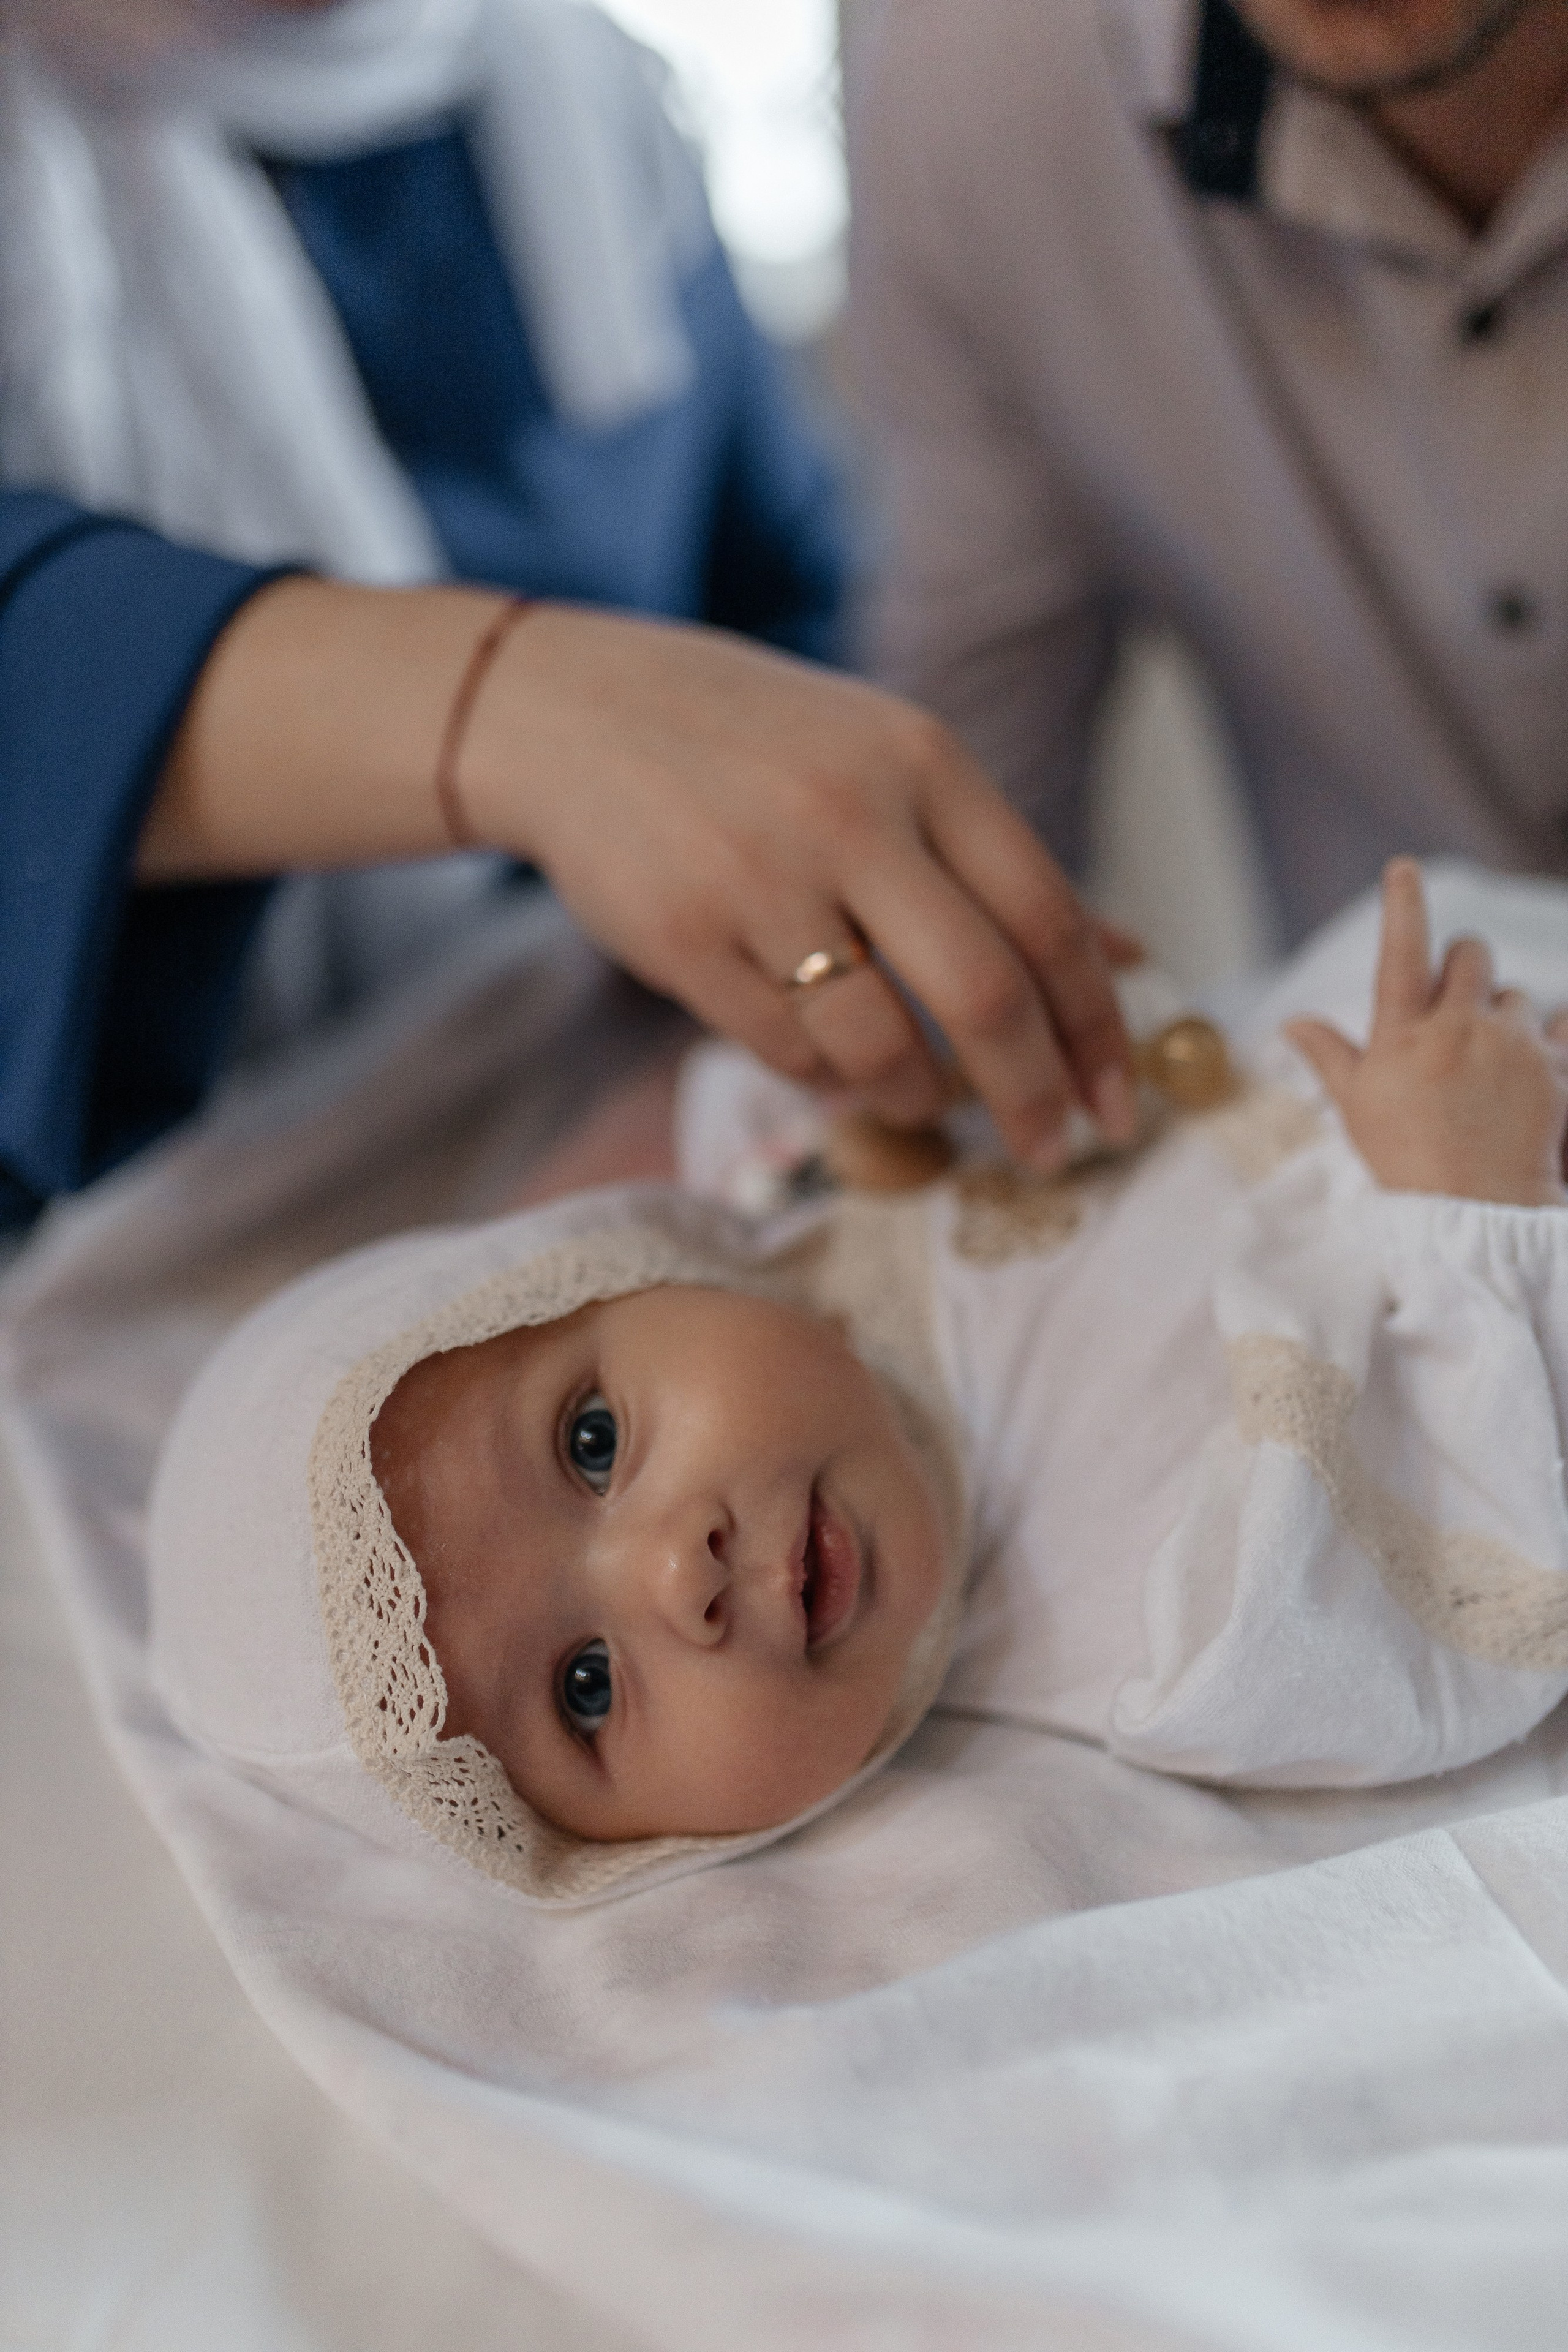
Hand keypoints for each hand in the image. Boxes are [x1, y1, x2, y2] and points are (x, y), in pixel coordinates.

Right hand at [465, 606, 1136, 1167]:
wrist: (576, 713)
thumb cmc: (761, 748)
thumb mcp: (893, 765)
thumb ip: (1000, 863)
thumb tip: (1128, 958)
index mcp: (923, 764)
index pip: (1047, 917)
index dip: (1096, 1027)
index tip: (1119, 1101)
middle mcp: (849, 817)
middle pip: (984, 995)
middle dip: (1033, 1095)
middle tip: (1052, 1149)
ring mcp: (760, 880)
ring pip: (879, 1045)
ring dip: (917, 1098)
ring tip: (920, 1099)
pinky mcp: (683, 940)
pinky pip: (787, 1051)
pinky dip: (825, 1076)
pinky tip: (829, 1058)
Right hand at [1285, 859, 1567, 1206]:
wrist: (1475, 1216)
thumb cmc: (1406, 1161)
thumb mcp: (1358, 1107)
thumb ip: (1330, 1055)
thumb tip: (1290, 1022)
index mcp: (1402, 1036)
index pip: (1400, 949)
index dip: (1402, 903)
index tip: (1403, 867)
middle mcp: (1458, 1030)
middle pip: (1471, 952)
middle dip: (1463, 968)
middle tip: (1454, 1009)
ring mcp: (1511, 1047)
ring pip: (1516, 993)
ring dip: (1503, 1015)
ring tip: (1488, 1064)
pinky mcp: (1557, 1068)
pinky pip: (1561, 1023)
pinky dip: (1547, 1038)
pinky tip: (1530, 1067)